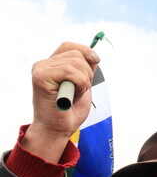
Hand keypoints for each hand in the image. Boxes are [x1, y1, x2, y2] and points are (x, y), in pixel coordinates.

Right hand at [24, 42, 99, 162]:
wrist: (57, 129)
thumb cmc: (69, 111)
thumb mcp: (82, 85)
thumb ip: (84, 70)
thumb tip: (93, 55)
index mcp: (52, 65)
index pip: (70, 46)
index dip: (86, 52)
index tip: (96, 62)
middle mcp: (43, 64)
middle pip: (77, 55)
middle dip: (88, 74)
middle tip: (80, 91)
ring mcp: (40, 69)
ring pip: (76, 63)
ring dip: (84, 82)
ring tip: (74, 95)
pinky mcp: (40, 77)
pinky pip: (70, 72)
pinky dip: (79, 85)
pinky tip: (71, 96)